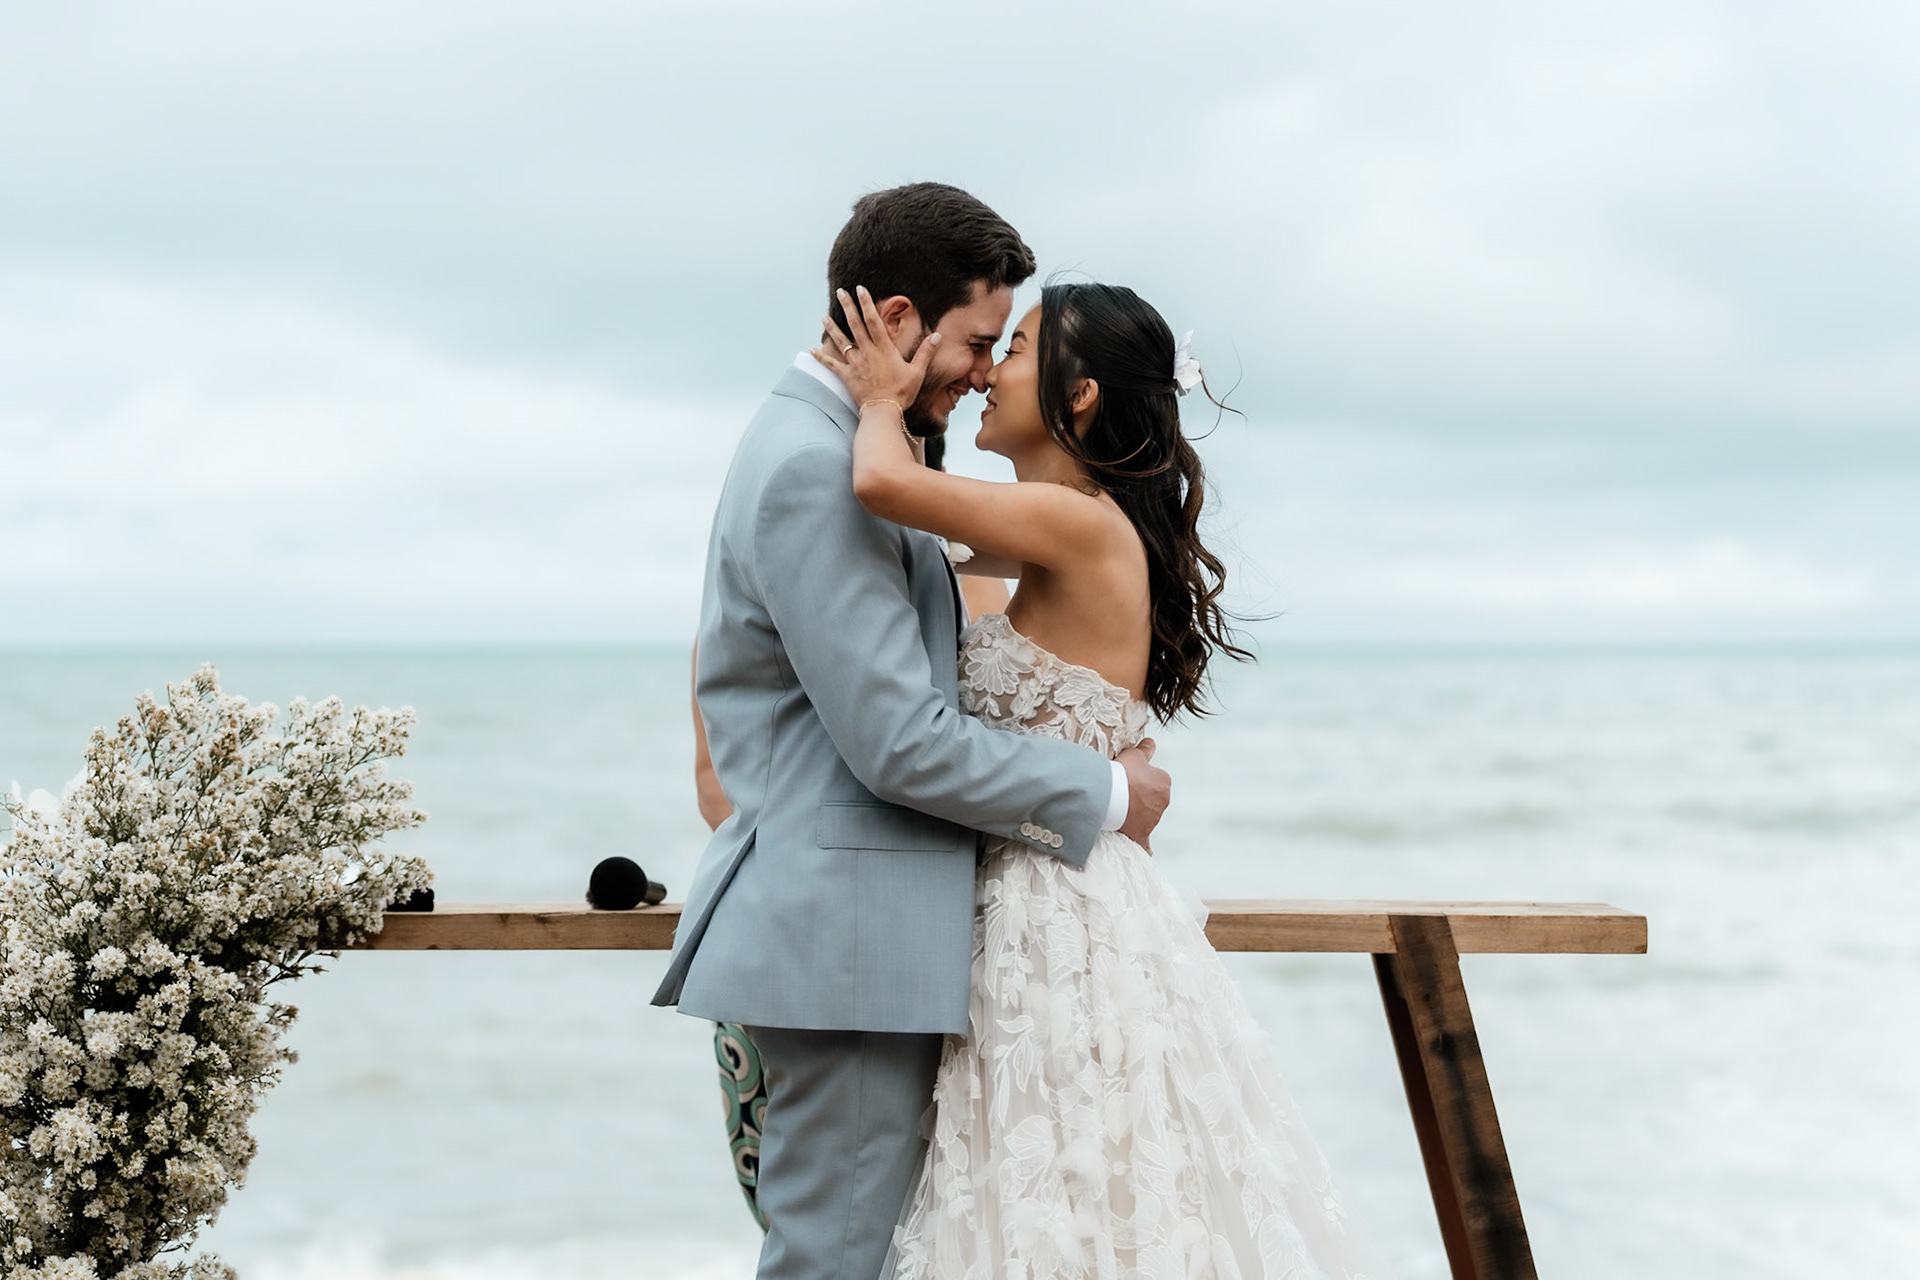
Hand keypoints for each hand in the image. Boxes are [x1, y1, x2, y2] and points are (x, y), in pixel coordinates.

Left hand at [812, 286, 939, 410]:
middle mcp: (867, 352)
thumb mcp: (917, 372)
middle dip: (847, 306)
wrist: (883, 412)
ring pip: (841, 341)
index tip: (861, 289)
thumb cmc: (902, 393)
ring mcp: (855, 364)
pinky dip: (821, 357)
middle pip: (855, 325)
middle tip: (840, 291)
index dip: (867, 303)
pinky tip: (811, 349)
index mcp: (884, 349)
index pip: (874, 320)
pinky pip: (832, 365)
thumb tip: (938, 335)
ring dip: (832, 327)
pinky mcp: (847, 377)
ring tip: (823, 316)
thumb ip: (926, 352)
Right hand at [1116, 738, 1169, 852]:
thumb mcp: (1134, 755)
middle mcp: (1163, 802)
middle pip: (1150, 798)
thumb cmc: (1122, 772)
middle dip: (1138, 796)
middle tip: (1120, 791)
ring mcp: (1153, 819)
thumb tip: (1151, 741)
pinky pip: (1145, 843)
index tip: (1126, 776)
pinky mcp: (1142, 833)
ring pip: (1145, 816)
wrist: (1110, 794)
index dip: (1139, 777)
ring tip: (1117, 807)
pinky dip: (1146, 847)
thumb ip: (1145, 750)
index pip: (1154, 778)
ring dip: (1135, 813)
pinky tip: (1148, 852)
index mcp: (1164, 782)